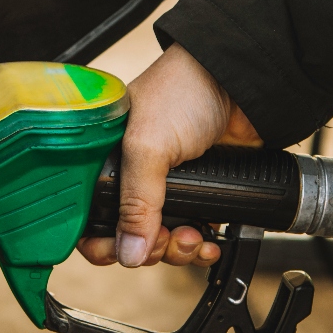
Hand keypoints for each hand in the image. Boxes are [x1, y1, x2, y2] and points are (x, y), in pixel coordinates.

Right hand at [76, 44, 261, 267]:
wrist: (244, 80)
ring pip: (161, 239)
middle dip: (148, 248)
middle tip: (167, 240)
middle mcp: (132, 173)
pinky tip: (209, 241)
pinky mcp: (200, 191)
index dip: (100, 239)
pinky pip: (193, 233)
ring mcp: (167, 184)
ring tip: (193, 236)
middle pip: (127, 234)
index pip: (88, 213)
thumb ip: (135, 201)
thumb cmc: (187, 88)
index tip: (119, 251)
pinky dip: (200, 244)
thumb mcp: (148, 144)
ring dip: (177, 249)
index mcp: (106, 157)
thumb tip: (128, 252)